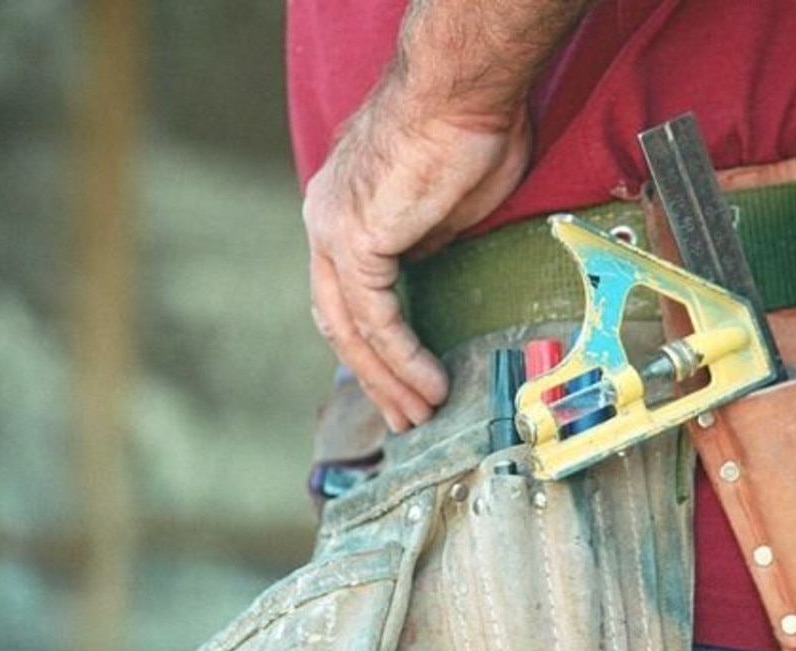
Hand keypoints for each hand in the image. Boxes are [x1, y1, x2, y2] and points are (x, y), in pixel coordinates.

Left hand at [302, 92, 530, 431]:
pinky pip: (376, 319)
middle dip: (373, 376)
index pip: (347, 292)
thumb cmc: (470, 127)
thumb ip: (431, 241)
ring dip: (388, 380)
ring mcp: (333, 231)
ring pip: (352, 329)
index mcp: (345, 209)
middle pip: (339, 321)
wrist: (464, 88)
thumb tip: (429, 267)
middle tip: (404, 417)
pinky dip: (402, 359)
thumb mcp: (452, 204)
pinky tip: (428, 386)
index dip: (371, 342)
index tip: (400, 379)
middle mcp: (326, 220)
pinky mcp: (354, 242)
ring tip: (421, 418)